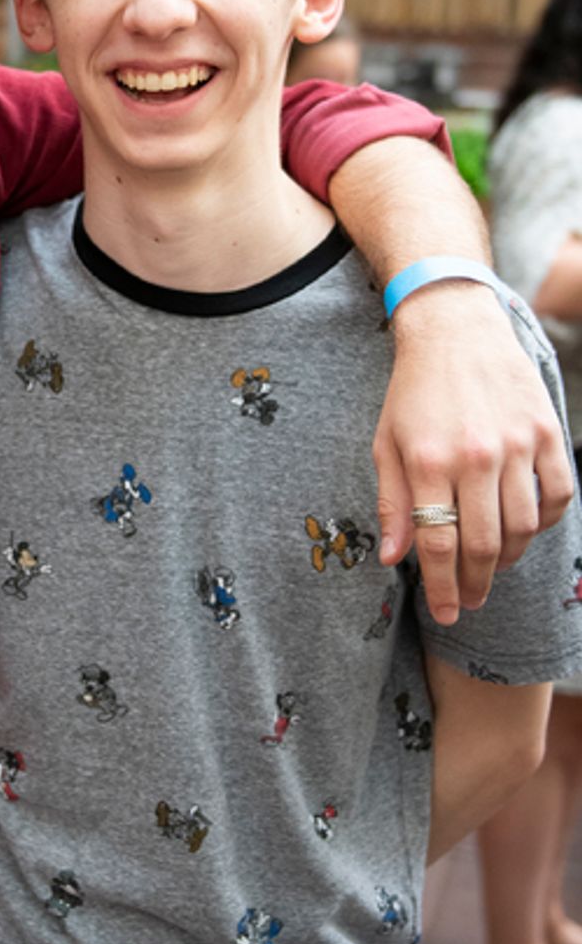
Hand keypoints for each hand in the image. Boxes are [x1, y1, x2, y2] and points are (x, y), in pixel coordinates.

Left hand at [375, 284, 573, 622]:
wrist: (454, 330)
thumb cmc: (413, 393)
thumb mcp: (386, 445)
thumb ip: (391, 504)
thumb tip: (393, 560)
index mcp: (428, 463)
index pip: (438, 545)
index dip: (443, 589)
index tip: (447, 613)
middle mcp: (475, 457)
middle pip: (484, 544)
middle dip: (476, 584)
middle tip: (471, 602)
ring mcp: (516, 444)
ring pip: (523, 526)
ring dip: (510, 559)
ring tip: (494, 569)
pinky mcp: (545, 431)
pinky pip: (559, 493)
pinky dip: (545, 521)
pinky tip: (526, 529)